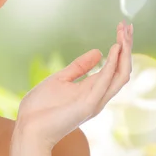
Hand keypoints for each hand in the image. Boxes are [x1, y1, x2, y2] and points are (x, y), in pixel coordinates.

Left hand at [15, 21, 132, 148]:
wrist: (28, 129)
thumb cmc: (41, 108)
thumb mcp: (60, 79)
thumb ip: (79, 67)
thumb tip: (98, 51)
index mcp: (93, 91)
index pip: (115, 67)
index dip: (121, 48)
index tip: (122, 28)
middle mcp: (99, 97)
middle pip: (122, 70)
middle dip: (127, 47)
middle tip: (127, 26)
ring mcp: (95, 102)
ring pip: (120, 76)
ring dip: (123, 53)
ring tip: (124, 34)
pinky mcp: (87, 105)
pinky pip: (104, 83)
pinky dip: (111, 65)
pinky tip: (114, 49)